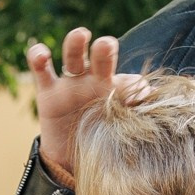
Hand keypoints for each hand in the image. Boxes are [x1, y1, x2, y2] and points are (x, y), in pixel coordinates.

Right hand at [26, 27, 141, 186]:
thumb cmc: (100, 140)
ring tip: (81, 35)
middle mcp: (94, 81)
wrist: (71, 159)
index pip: (128, 81)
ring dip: (76, 44)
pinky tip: (42, 54)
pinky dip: (38, 58)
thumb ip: (136, 117)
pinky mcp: (48, 91)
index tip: (140, 95)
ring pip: (73, 57)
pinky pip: (42, 71)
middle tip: (108, 45)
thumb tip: (155, 98)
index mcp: (116, 90)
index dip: (133, 87)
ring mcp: (70, 84)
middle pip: (101, 58)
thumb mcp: (119, 132)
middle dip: (105, 50)